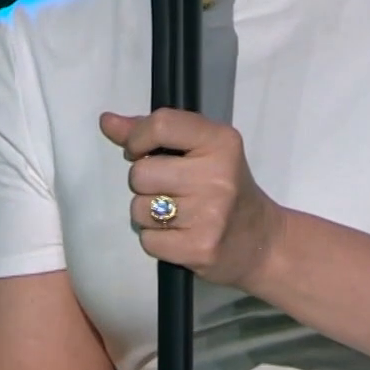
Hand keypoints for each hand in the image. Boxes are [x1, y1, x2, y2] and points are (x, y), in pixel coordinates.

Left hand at [100, 109, 285, 290]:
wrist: (262, 242)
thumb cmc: (224, 188)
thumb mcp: (200, 151)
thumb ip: (153, 133)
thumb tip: (107, 121)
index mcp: (221, 141)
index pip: (161, 124)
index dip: (137, 138)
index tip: (139, 151)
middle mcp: (218, 175)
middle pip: (140, 173)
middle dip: (144, 184)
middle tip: (169, 189)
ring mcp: (210, 215)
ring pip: (139, 208)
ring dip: (148, 214)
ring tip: (176, 215)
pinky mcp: (200, 248)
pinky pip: (147, 240)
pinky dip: (156, 240)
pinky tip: (180, 236)